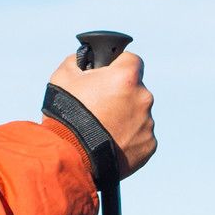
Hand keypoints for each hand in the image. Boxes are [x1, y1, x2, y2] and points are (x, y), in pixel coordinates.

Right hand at [53, 45, 156, 175]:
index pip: (131, 60)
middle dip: (121, 94)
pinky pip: (141, 136)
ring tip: (102, 129)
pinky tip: (110, 143)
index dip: (119, 65)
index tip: (108, 75)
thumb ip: (78, 61)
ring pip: (138, 114)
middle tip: (100, 107)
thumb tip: (86, 58)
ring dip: (125, 117)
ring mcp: (148, 123)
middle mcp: (143, 97)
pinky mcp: (149, 145)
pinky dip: (129, 138)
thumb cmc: (66, 114)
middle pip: (136, 89)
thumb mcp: (64, 76)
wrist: (71, 156)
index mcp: (126, 77)